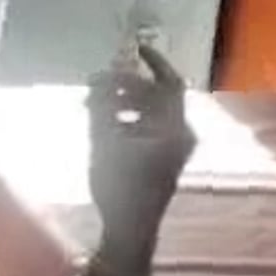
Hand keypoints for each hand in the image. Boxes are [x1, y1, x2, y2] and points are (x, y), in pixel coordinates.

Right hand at [87, 45, 196, 250]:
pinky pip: (149, 127)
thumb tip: (99, 79)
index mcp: (174, 128)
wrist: (130, 228)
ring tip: (95, 102)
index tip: (133, 47)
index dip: (153, 62)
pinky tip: (104, 122)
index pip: (169, 83)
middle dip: (127, 86)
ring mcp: (175, 149)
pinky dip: (129, 119)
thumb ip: (102, 106)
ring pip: (151, 112)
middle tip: (98, 81)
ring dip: (125, 103)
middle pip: (157, 97)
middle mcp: (181, 135)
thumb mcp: (104, 141)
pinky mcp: (165, 160)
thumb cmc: (118, 186)